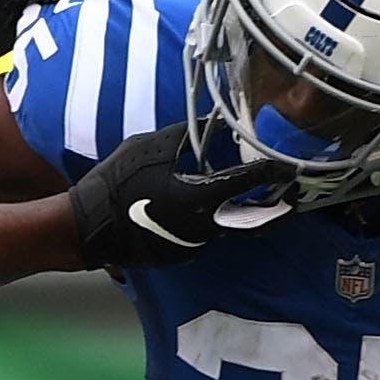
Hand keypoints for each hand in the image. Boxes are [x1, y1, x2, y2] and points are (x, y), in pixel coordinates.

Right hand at [69, 123, 290, 267]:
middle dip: (275, 212)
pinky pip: (204, 235)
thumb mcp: (150, 148)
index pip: (248, 183)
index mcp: (201, 197)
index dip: (271, 172)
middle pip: (252, 222)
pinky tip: (202, 209)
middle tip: (292, 202)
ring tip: (247, 197)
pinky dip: (209, 221)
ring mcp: (193, 245)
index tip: (288, 167)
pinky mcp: (180, 255)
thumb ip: (184, 136)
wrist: (87, 228)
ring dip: (236, 214)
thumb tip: (210, 123)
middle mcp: (205, 227)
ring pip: (225, 228)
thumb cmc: (117, 184)